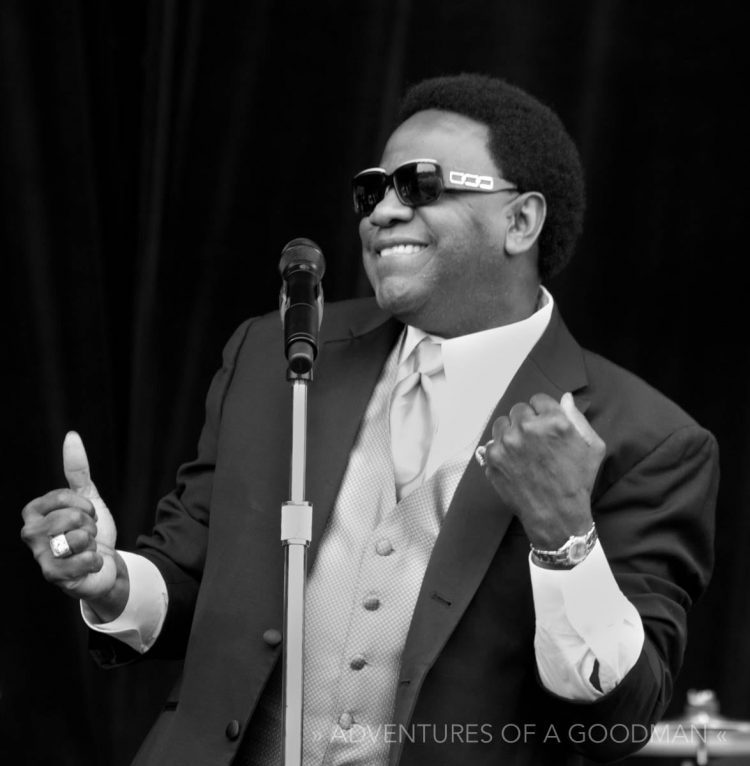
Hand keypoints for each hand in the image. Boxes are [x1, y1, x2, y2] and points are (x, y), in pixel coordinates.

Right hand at [21, 432, 127, 616]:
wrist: (103, 564)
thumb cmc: (89, 530)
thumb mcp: (87, 497)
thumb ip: (77, 469)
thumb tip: (71, 436)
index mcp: (34, 511)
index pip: (64, 496)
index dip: (85, 505)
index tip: (86, 514)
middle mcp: (30, 533)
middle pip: (72, 517)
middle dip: (89, 525)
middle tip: (86, 535)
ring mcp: (40, 556)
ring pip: (79, 538)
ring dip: (92, 543)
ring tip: (85, 549)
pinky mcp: (53, 576)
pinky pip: (85, 560)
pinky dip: (96, 561)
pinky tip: (88, 564)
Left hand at [481, 392, 604, 548]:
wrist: (556, 515)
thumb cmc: (577, 482)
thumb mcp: (592, 447)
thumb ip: (577, 418)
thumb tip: (564, 398)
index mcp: (554, 421)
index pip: (538, 399)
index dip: (542, 413)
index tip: (544, 426)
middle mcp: (528, 428)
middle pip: (518, 410)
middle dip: (526, 422)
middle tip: (534, 441)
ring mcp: (507, 443)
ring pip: (502, 423)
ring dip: (510, 432)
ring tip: (522, 452)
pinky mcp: (492, 457)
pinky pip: (492, 443)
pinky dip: (500, 450)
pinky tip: (513, 463)